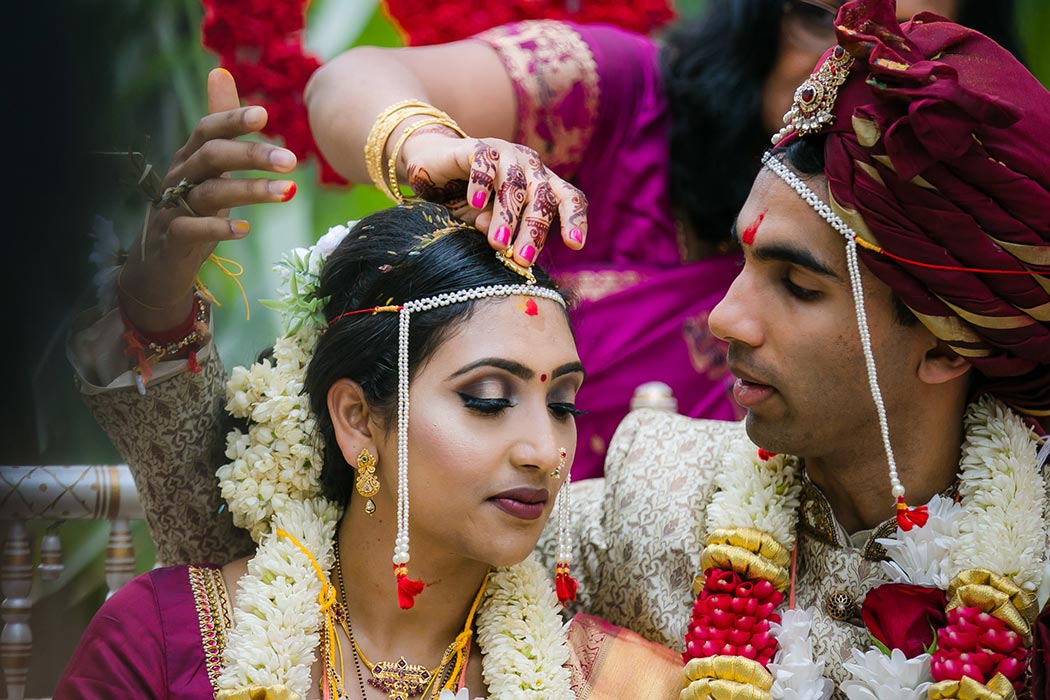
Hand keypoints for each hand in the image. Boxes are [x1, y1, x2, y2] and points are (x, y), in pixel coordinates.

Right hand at [119, 68, 298, 331]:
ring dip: (250, 191)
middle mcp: (179, 176)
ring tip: (287, 192)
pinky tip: (244, 230)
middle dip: (251, 155)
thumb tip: (221, 71)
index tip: (264, 114)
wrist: (159, 260)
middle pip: (212, 156)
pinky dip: (218, 228)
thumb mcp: (208, 165)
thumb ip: (219, 124)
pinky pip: (192, 230)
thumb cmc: (191, 205)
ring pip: (210, 193)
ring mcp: (173, 207)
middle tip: (291, 159)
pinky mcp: (173, 238)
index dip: (232, 119)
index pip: (207, 129)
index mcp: (190, 156)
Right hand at [400, 130, 587, 267]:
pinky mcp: (477, 146)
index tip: (575, 245)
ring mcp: (505, 153)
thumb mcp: (489, 223)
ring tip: (498, 244)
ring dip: (506, 216)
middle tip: (524, 259)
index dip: (574, 220)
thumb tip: (504, 244)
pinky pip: (484, 163)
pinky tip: (475, 204)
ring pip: (513, 184)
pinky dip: (481, 183)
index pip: (568, 198)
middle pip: (541, 197)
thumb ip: (502, 232)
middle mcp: (529, 166)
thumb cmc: (469, 200)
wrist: (433, 166)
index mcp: (542, 184)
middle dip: (533, 231)